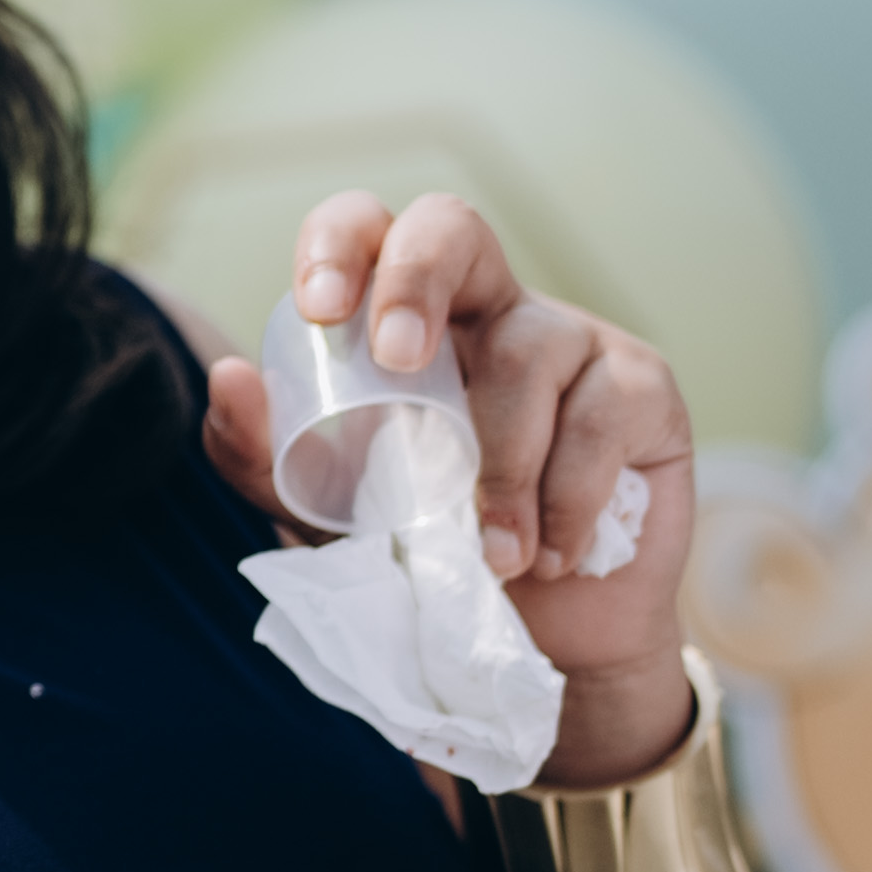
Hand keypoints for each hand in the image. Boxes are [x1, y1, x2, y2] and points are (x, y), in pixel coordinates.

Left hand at [201, 190, 699, 787]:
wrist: (547, 646)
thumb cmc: (435, 556)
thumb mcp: (335, 515)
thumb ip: (267, 458)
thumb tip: (227, 381)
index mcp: (406, 319)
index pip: (369, 229)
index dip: (341, 242)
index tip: (319, 308)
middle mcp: (488, 307)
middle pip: (454, 226)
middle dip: (417, 279)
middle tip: (400, 360)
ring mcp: (574, 338)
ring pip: (528, 352)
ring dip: (502, 466)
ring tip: (494, 553)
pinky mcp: (644, 387)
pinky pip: (599, 416)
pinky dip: (565, 498)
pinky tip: (551, 551)